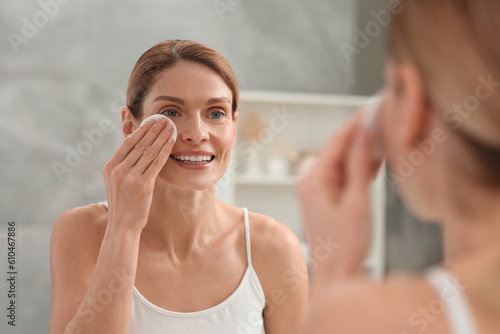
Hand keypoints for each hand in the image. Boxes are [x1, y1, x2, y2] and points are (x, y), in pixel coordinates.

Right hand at [103, 117, 174, 231]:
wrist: (122, 225)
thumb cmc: (123, 203)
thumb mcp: (117, 181)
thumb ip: (124, 165)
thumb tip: (135, 147)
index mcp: (110, 167)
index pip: (127, 143)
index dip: (141, 130)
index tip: (151, 120)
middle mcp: (118, 170)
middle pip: (139, 144)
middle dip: (153, 130)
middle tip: (163, 118)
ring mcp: (130, 177)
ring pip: (149, 152)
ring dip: (161, 137)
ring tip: (170, 127)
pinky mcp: (142, 185)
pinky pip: (156, 163)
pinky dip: (165, 150)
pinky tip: (171, 142)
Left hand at [297, 113, 381, 285]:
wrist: (335, 274)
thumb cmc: (346, 245)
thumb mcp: (357, 203)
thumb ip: (358, 166)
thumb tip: (362, 134)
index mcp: (313, 179)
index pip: (337, 140)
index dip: (356, 122)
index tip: (373, 107)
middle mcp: (308, 180)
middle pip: (337, 147)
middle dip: (360, 134)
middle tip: (382, 119)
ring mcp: (313, 188)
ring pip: (340, 160)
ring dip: (360, 150)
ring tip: (383, 136)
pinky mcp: (321, 197)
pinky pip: (339, 173)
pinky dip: (355, 167)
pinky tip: (373, 161)